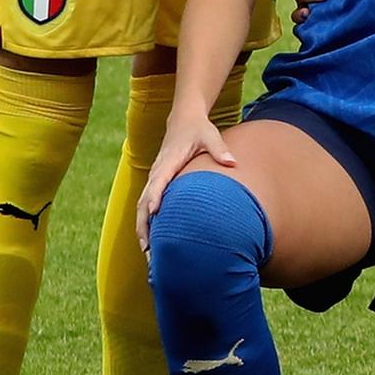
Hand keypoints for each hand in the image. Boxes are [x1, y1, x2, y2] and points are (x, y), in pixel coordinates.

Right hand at [134, 110, 234, 243]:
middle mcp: (157, 172)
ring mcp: (155, 178)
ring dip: (143, 228)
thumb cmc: (198, 130)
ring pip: (143, 206)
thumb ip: (219, 149)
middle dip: (143, 225)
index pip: (158, 182)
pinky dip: (146, 222)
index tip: (154, 215)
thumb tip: (232, 163)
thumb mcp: (210, 135)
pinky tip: (152, 241)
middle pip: (144, 201)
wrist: (183, 120)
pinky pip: (147, 205)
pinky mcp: (157, 183)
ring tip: (148, 254)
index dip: (155, 198)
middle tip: (148, 249)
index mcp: (168, 161)